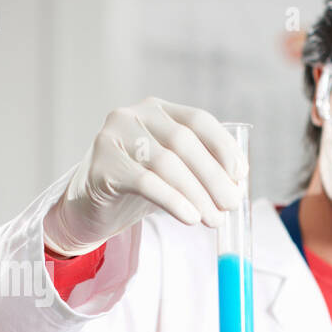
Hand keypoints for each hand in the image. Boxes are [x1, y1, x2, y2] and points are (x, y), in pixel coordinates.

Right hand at [43, 97, 247, 255]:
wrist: (91, 207)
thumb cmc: (139, 187)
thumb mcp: (173, 171)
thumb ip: (201, 169)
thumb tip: (238, 185)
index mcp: (158, 110)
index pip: (198, 120)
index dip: (224, 147)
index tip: (240, 176)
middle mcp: (134, 115)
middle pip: (184, 142)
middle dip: (214, 177)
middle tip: (231, 205)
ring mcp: (114, 137)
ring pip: (167, 163)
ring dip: (198, 195)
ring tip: (214, 220)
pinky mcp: (103, 165)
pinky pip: (146, 182)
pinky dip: (174, 201)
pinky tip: (190, 218)